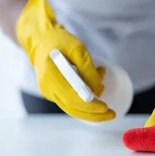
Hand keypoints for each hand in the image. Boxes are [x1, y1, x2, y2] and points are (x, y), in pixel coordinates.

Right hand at [16, 0, 114, 121]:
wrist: (42, 41)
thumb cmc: (60, 42)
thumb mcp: (78, 49)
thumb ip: (88, 69)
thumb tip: (97, 88)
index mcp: (51, 76)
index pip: (72, 99)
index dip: (90, 106)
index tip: (105, 107)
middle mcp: (48, 88)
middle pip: (73, 109)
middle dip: (94, 114)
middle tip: (112, 113)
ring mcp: (49, 93)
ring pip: (73, 107)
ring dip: (92, 103)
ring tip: (103, 84)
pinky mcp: (54, 93)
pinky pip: (72, 100)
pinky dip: (86, 97)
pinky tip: (95, 83)